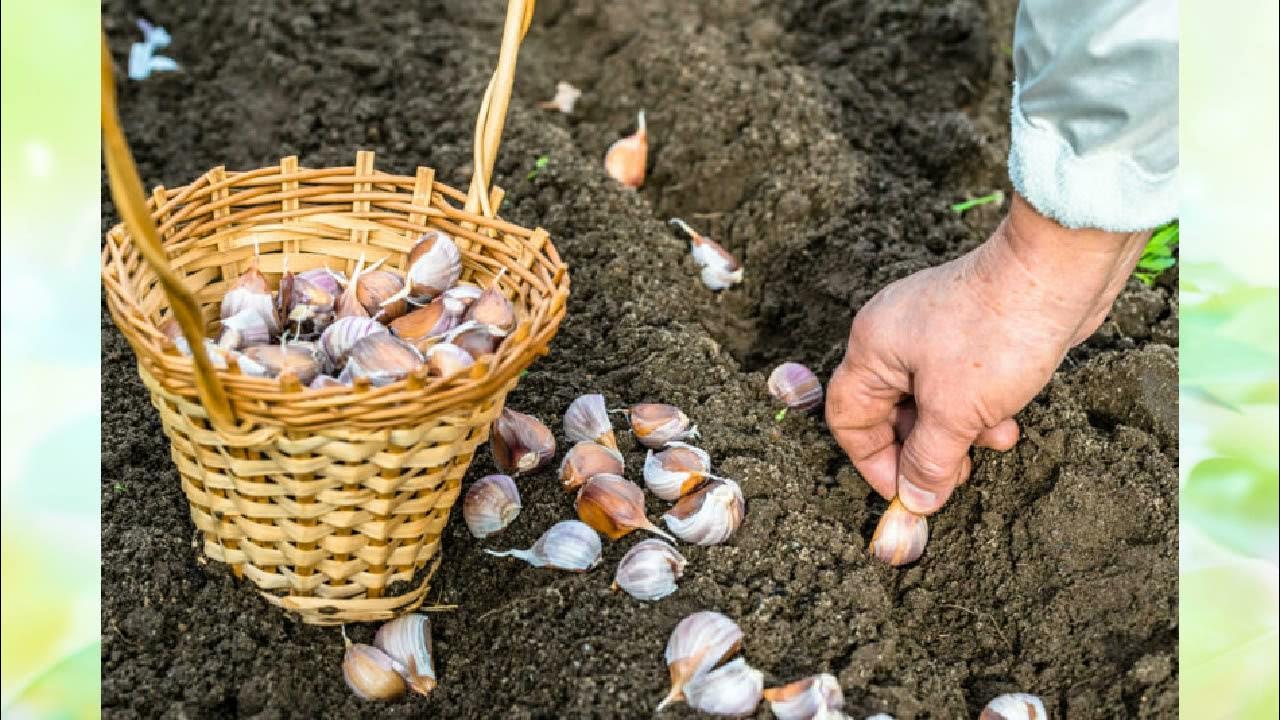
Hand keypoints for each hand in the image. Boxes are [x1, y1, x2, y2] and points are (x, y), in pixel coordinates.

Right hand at [826, 193, 1150, 514]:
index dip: (872, 462)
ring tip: (994, 441)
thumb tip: (915, 499)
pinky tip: (1008, 420)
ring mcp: (931, 330)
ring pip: (929, 401)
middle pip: (889, 412)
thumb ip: (929, 461)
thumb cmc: (997, 333)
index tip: (906, 491)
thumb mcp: (956, 413)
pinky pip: (959, 383)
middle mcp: (893, 336)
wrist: (1057, 272)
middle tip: (952, 476)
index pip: (848, 418)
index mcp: (872, 348)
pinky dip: (978, 408)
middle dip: (924, 449)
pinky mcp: (968, 329)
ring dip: (958, 431)